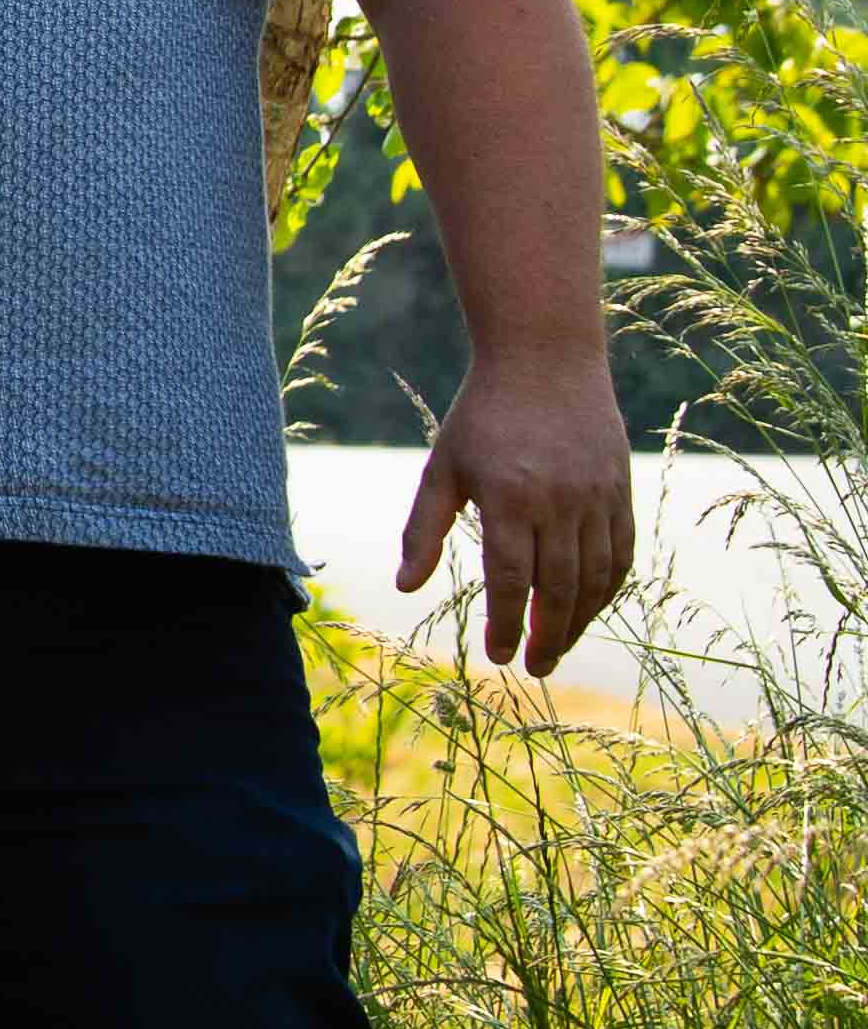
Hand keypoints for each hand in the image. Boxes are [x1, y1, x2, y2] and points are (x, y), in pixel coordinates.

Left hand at [404, 350, 635, 675]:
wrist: (546, 361)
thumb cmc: (483, 416)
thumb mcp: (443, 467)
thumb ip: (424, 529)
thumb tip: (406, 586)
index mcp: (511, 498)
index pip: (510, 580)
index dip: (505, 624)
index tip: (496, 657)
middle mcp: (561, 503)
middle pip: (558, 589)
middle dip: (546, 636)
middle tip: (533, 667)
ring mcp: (598, 499)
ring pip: (595, 578)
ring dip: (579, 622)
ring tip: (555, 648)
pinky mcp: (621, 492)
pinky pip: (621, 554)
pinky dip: (607, 589)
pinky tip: (589, 609)